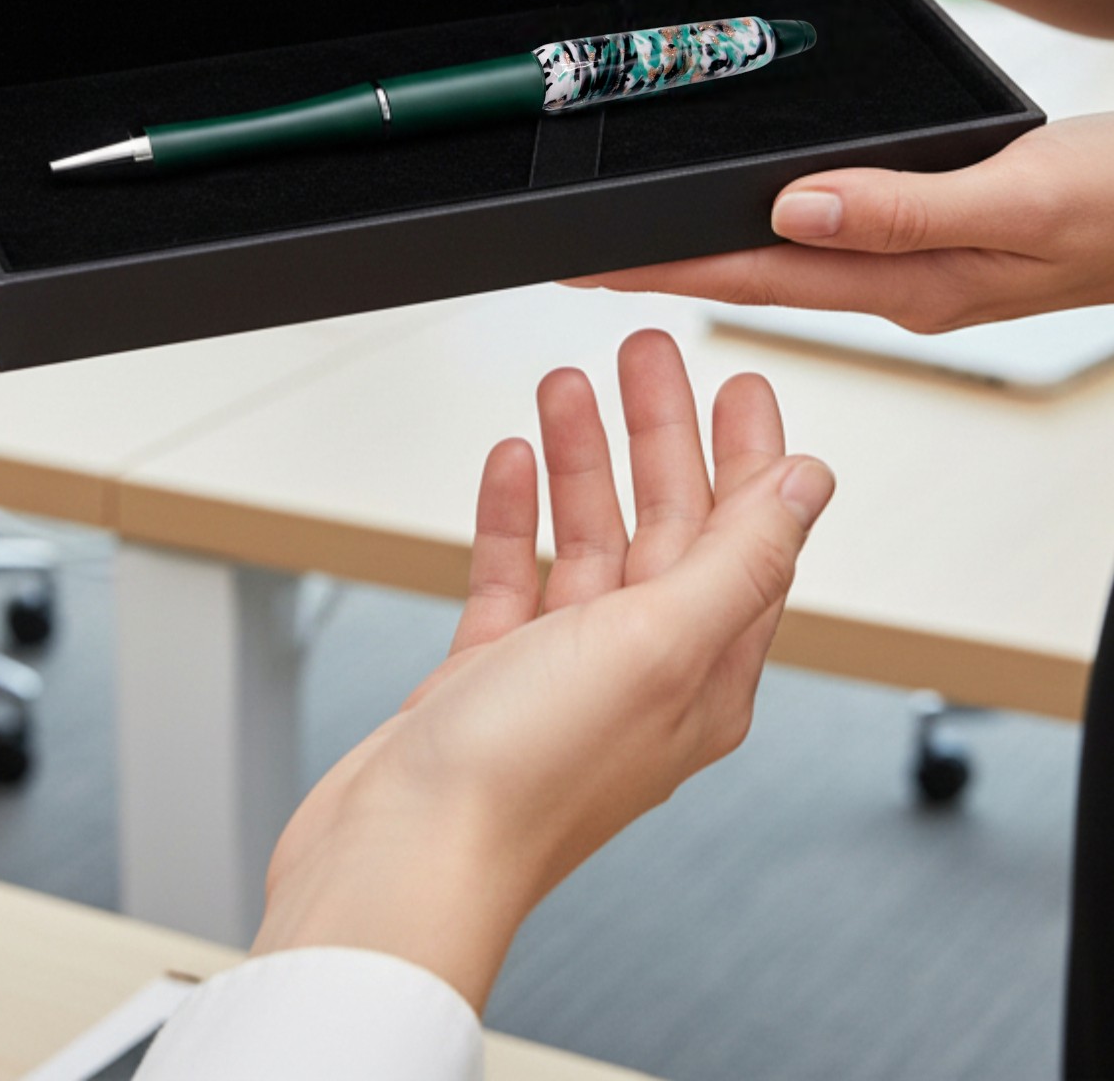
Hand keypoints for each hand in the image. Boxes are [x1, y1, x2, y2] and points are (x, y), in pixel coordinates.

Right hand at [251, 331, 832, 1008]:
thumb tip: (810, 488)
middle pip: (669, 527)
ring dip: (582, 460)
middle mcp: (642, 672)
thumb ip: (739, 558)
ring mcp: (562, 675)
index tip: (741, 383)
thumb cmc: (526, 776)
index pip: (749, 541)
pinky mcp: (488, 679)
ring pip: (588, 542)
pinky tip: (510, 464)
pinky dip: (514, 514)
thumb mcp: (658, 642)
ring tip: (566, 383)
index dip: (749, 456)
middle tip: (647, 356)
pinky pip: (514, 576)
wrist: (401, 856)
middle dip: (660, 434)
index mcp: (704, 673)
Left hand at [584, 114, 1113, 332]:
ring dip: (712, 255)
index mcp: (913, 286)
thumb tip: (793, 210)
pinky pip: (834, 247)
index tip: (587, 267)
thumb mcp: (1019, 198)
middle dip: (665, 270)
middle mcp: (906, 290)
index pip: (757, 278)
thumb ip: (906, 210)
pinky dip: (775, 236)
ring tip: (636, 246)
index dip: (667, 271)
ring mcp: (924, 275)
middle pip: (756, 278)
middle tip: (576, 260)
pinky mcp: (944, 247)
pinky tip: (752, 224)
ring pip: (790, 266)